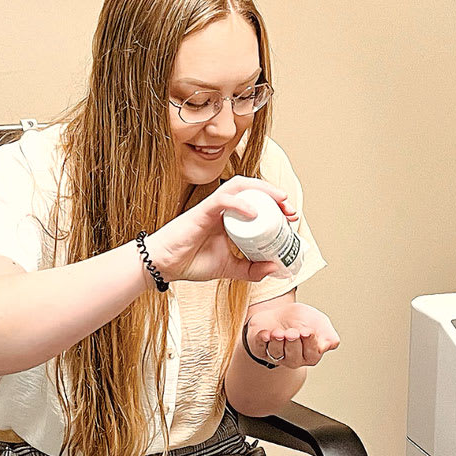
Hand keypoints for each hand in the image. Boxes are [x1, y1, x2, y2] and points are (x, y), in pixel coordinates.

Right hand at [151, 178, 298, 284]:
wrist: (164, 266)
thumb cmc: (191, 262)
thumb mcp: (229, 269)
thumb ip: (251, 269)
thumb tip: (274, 268)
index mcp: (230, 218)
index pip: (256, 202)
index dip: (276, 206)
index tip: (291, 218)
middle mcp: (223, 208)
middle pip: (252, 189)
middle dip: (275, 195)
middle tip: (291, 210)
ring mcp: (212, 207)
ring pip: (239, 186)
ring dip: (262, 190)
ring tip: (280, 201)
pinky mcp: (201, 211)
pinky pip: (222, 199)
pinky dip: (240, 203)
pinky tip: (253, 213)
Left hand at [244, 300, 339, 369]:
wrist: (281, 312)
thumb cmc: (302, 320)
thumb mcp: (320, 323)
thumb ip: (329, 335)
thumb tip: (329, 345)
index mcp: (310, 355)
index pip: (312, 355)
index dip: (309, 343)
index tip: (308, 331)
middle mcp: (293, 359)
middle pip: (293, 357)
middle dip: (292, 343)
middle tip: (292, 332)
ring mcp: (276, 355)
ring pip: (276, 353)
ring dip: (277, 342)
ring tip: (278, 332)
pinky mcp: (260, 349)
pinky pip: (259, 348)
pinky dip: (262, 341)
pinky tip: (266, 334)